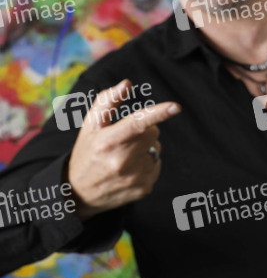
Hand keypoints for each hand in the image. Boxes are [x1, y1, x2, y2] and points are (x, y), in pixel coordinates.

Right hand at [67, 79, 180, 219]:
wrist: (79, 193)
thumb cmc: (87, 152)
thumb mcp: (90, 126)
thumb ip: (107, 101)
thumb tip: (126, 83)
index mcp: (107, 142)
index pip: (136, 123)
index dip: (157, 114)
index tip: (175, 107)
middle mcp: (121, 161)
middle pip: (153, 132)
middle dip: (143, 132)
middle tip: (123, 141)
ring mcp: (134, 176)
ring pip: (157, 148)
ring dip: (145, 149)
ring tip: (123, 158)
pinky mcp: (144, 188)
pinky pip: (157, 164)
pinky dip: (147, 164)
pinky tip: (129, 170)